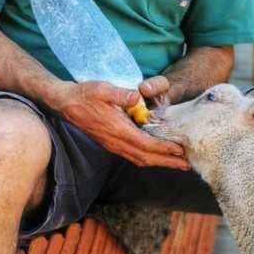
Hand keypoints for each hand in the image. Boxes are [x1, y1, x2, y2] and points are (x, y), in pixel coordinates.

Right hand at [54, 80, 189, 169]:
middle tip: (188, 164)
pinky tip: (158, 156)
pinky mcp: (112, 144)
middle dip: (168, 162)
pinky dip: (150, 158)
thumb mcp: (102, 88)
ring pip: (141, 159)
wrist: (65, 103)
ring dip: (161, 162)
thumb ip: (121, 94)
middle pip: (147, 158)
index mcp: (118, 130)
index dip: (164, 149)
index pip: (146, 144)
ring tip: (178, 163)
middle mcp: (117, 142)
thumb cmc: (85, 94)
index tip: (180, 150)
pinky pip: (134, 156)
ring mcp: (114, 145)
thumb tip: (137, 96)